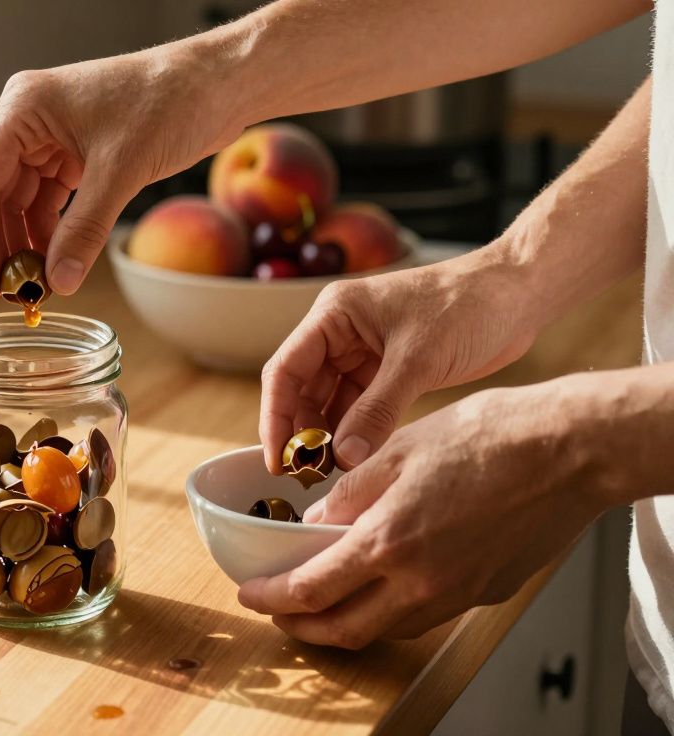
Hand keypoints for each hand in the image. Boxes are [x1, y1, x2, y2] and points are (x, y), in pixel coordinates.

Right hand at [0, 45, 244, 296]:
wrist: (218, 84)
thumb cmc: (170, 101)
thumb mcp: (121, 170)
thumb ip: (84, 229)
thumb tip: (59, 282)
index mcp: (23, 108)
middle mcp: (27, 119)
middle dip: (4, 245)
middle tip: (18, 293)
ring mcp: (50, 136)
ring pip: (20, 202)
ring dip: (29, 243)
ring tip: (41, 284)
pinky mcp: (74, 151)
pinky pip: (49, 200)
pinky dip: (52, 232)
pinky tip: (60, 262)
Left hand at [239, 383, 605, 646]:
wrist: (571, 450)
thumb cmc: (489, 436)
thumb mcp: (398, 450)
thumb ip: (349, 494)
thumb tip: (315, 522)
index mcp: (389, 542)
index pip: (311, 590)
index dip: (272, 598)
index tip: (251, 594)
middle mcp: (422, 581)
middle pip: (345, 629)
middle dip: (303, 627)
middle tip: (280, 613)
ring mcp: (458, 594)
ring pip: (387, 628)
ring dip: (348, 622)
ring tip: (325, 600)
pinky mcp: (487, 593)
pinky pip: (426, 613)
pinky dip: (392, 608)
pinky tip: (385, 583)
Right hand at [259, 251, 538, 474]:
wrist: (519, 294)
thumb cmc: (468, 305)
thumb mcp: (418, 360)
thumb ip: (377, 411)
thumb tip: (344, 458)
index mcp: (334, 315)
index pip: (286, 370)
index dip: (276, 417)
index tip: (278, 460)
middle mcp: (339, 332)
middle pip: (302, 390)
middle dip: (302, 433)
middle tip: (306, 477)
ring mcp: (362, 352)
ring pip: (328, 403)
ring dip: (328, 437)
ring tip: (332, 474)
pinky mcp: (386, 370)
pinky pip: (358, 407)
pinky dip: (355, 433)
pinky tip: (357, 460)